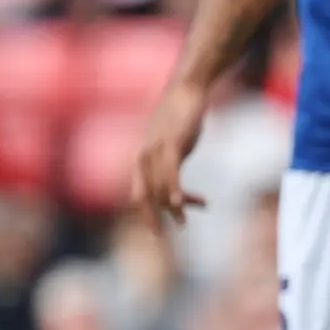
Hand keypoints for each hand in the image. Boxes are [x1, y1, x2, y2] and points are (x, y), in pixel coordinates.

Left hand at [129, 83, 209, 226]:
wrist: (187, 90)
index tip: (169, 225)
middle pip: (143, 196)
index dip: (150, 213)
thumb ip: (172, 161)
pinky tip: (179, 203)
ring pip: (157, 187)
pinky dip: (173, 190)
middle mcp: (143, 157)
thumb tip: (176, 177)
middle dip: (151, 219)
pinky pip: (170, 172)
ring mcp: (155, 151)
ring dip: (170, 208)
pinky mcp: (170, 144)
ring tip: (182, 222)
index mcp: (142, 160)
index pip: (141, 194)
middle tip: (160, 239)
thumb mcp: (175, 144)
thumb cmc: (183, 116)